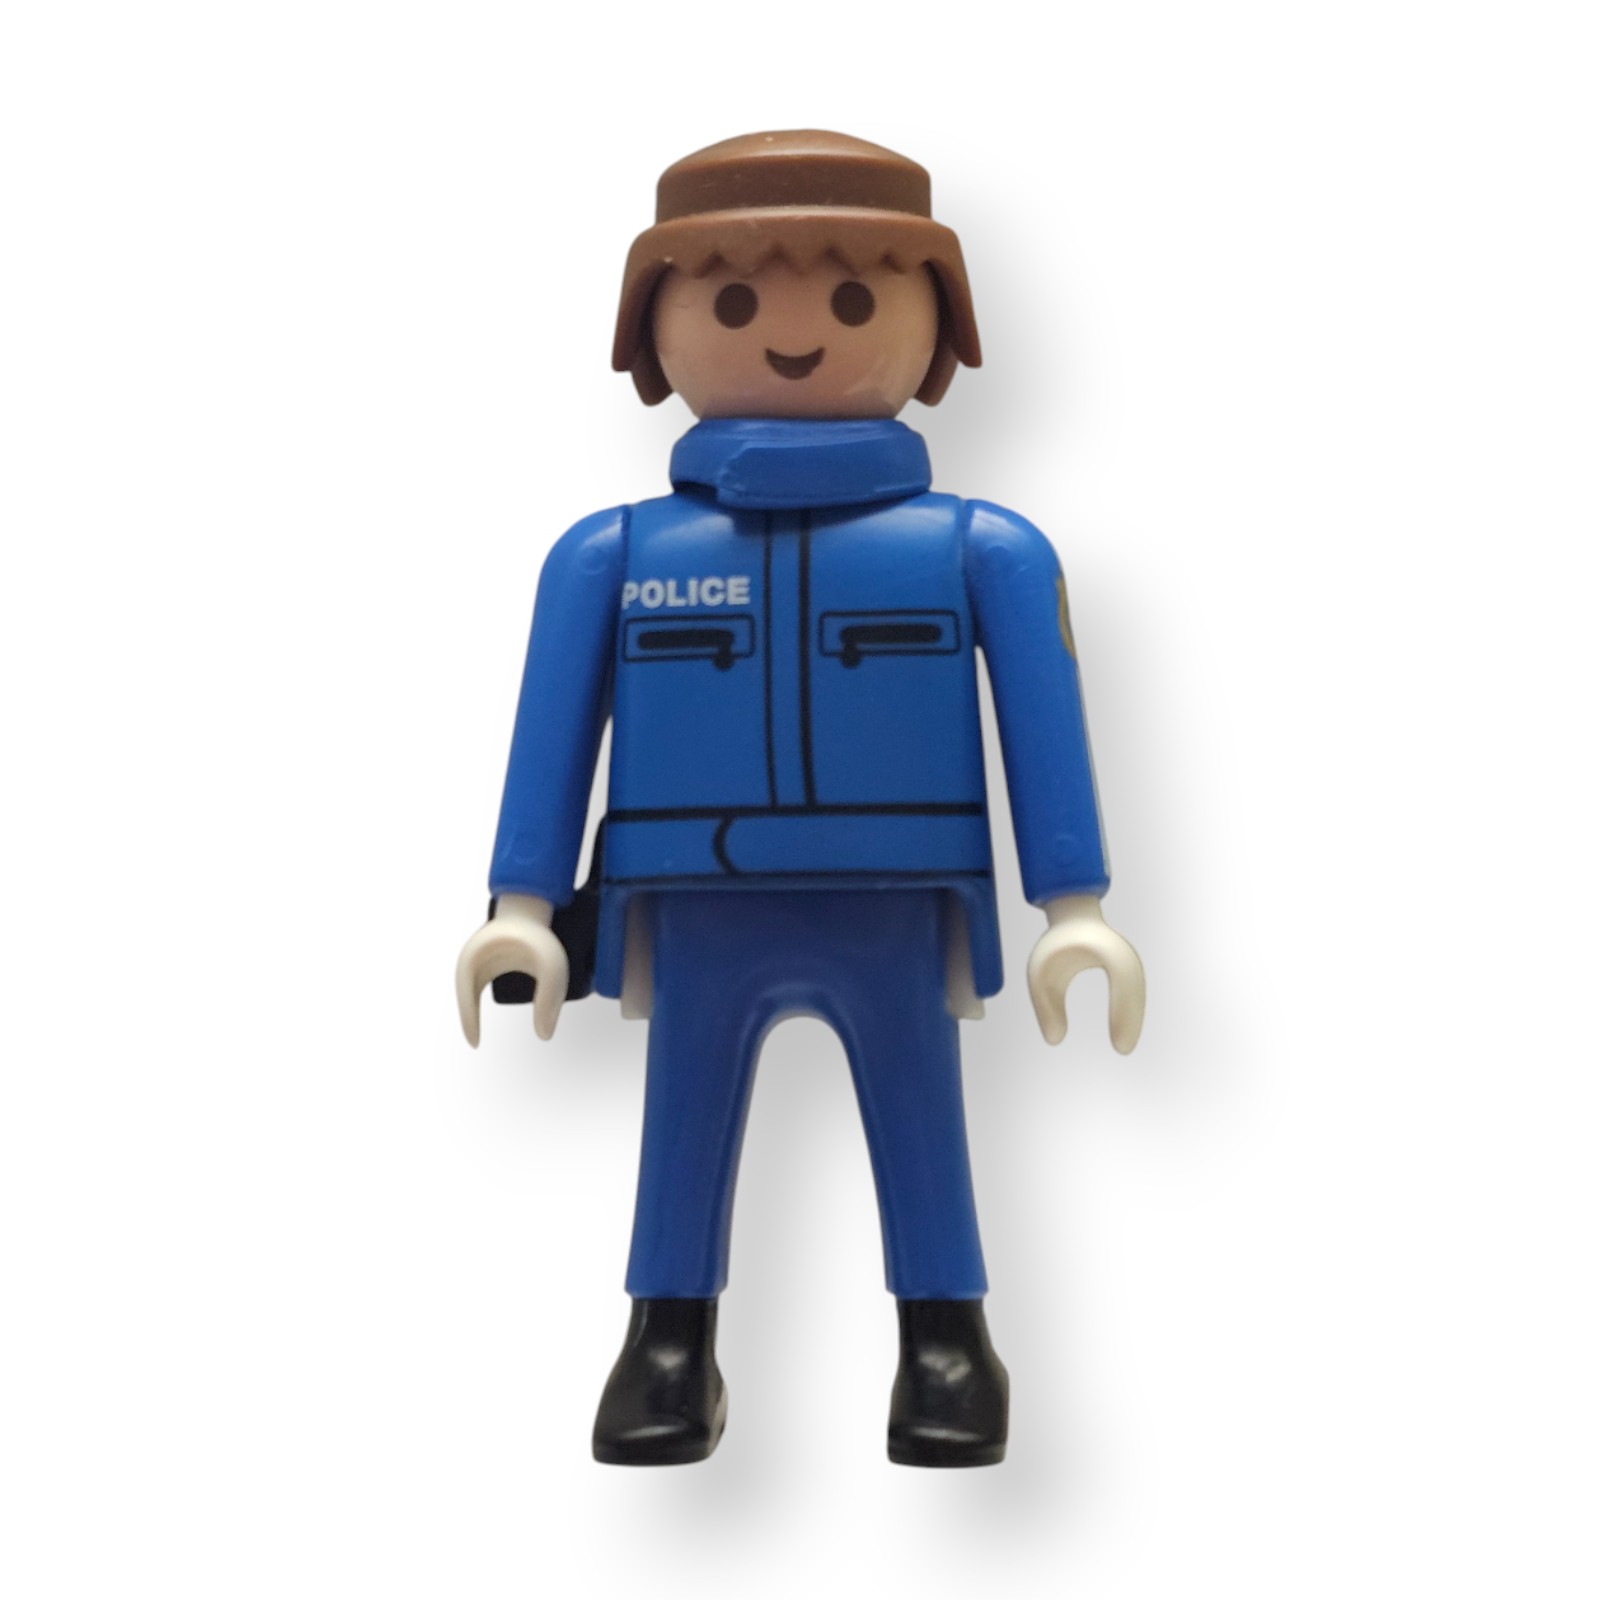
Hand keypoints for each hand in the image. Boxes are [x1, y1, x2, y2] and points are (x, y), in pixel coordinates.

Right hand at [455, 894, 568, 1046]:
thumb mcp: (552, 968)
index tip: (476, 1043)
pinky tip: (486, 1014)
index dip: (469, 1021)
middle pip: (466, 994)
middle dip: (469, 1019)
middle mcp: (473, 956)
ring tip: (478, 1035)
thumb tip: (544, 1036)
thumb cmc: (541, 934)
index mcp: (479, 956)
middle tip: (476, 1042)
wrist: (532, 904)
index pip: (467, 995)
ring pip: (470, 990)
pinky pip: (478, 983)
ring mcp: (479, 956)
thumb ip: (550, 1000)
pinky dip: (479, 1001)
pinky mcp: (488, 957)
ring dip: (472, 1010)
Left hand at [1026, 894, 1144, 1052]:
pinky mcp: (1127, 964)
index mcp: (1102, 943)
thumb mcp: (1039, 972)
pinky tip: (1122, 1033)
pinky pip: (1133, 990)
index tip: (1117, 1040)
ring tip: (1122, 1046)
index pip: (1123, 977)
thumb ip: (1045, 1006)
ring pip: (1136, 988)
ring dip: (1132, 1017)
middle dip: (1130, 1018)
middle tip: (1122, 1049)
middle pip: (1134, 984)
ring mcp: (1127, 955)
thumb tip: (1054, 1041)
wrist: (1073, 916)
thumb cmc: (1055, 945)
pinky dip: (1130, 1012)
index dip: (1123, 1010)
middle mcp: (1121, 948)